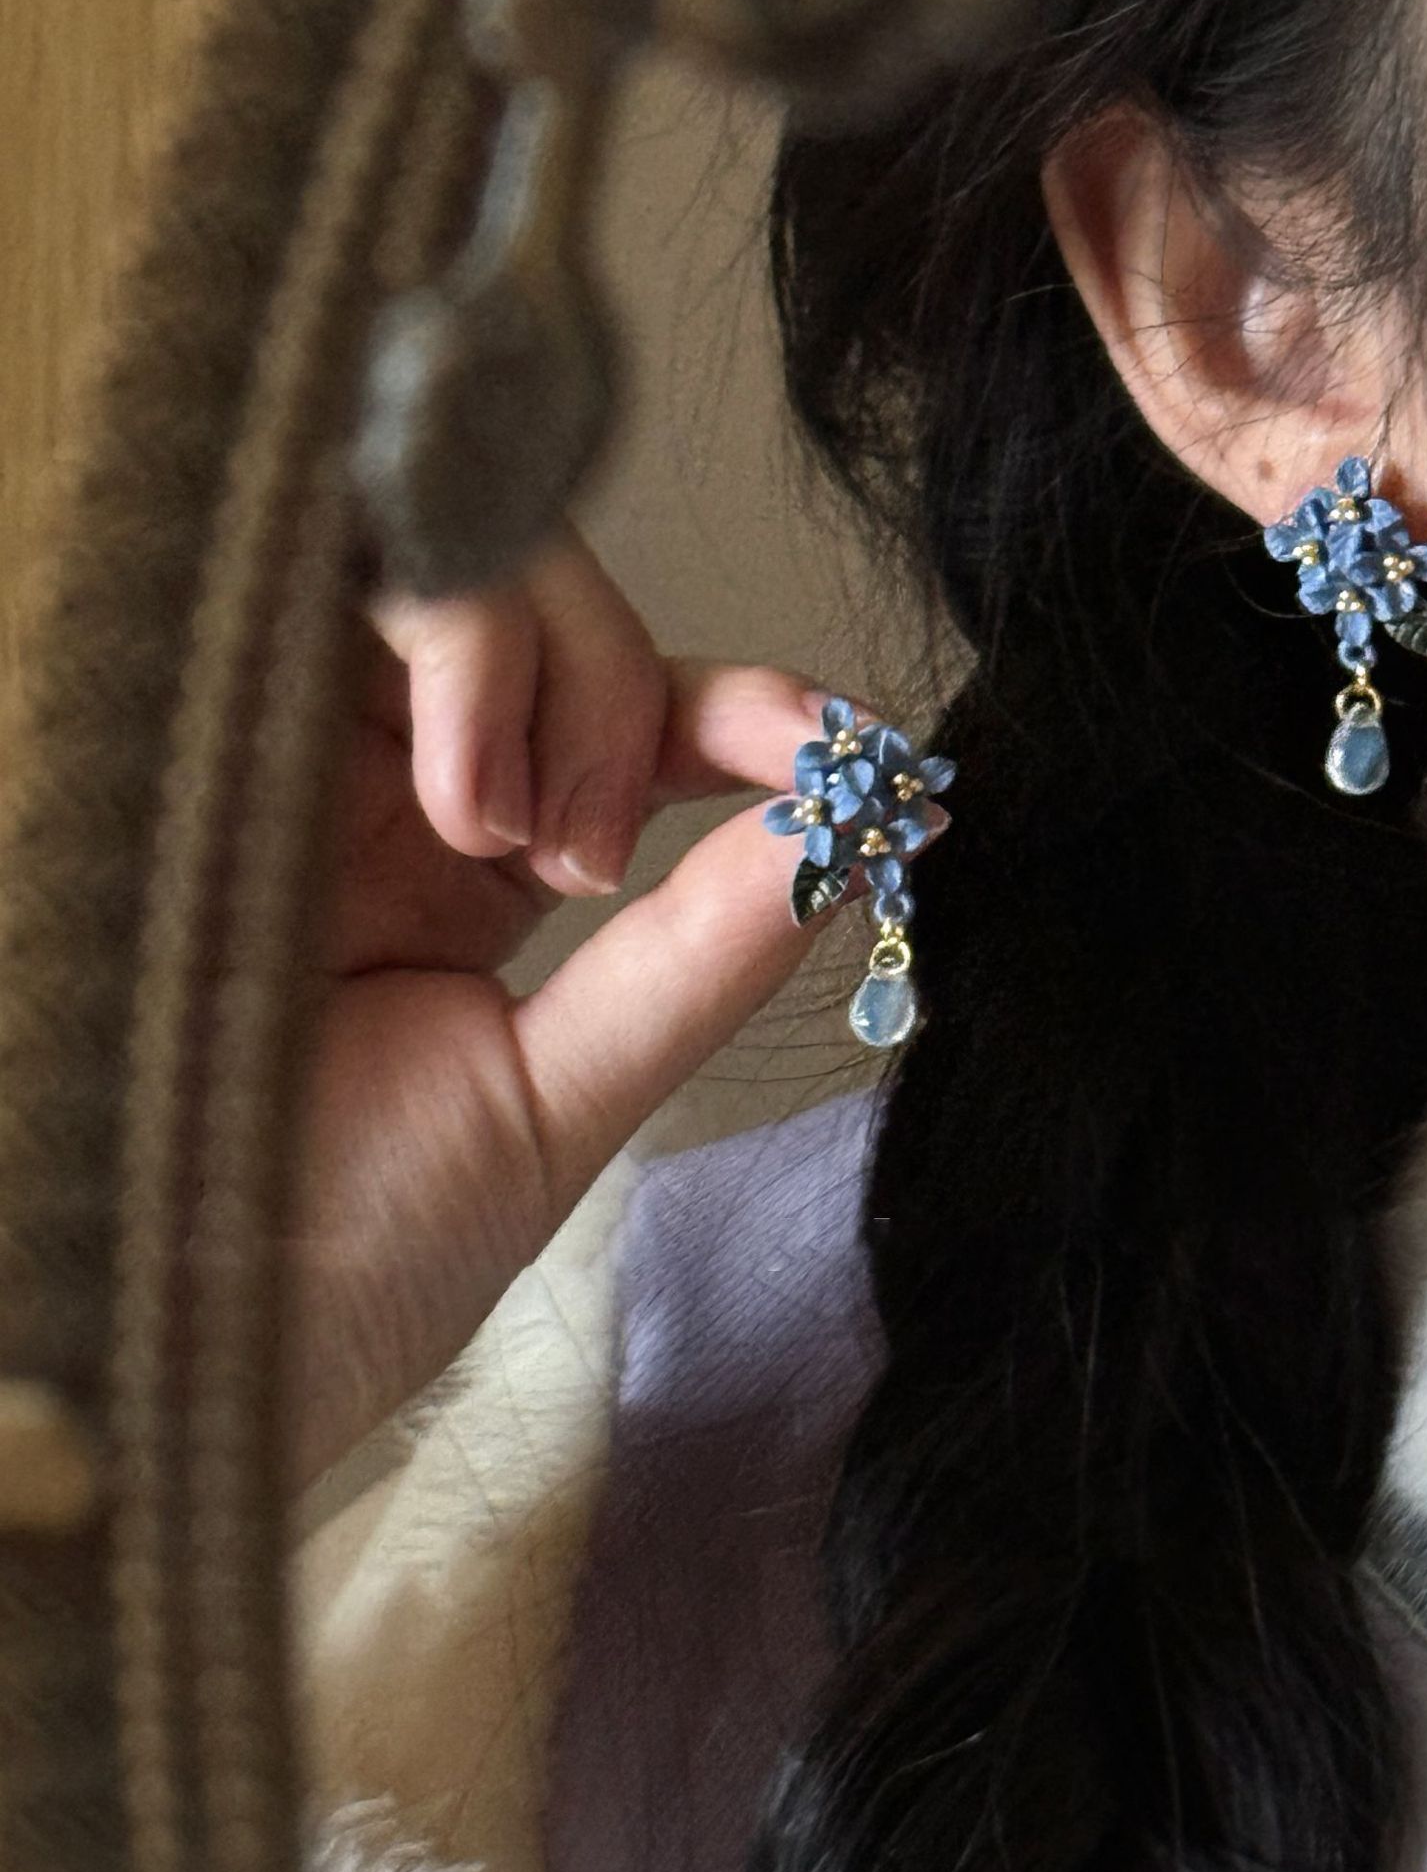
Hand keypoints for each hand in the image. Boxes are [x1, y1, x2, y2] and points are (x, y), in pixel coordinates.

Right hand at [288, 532, 842, 1482]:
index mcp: (479, 864)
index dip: (758, 712)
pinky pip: (364, 566)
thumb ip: (693, 964)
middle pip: (567, 614)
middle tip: (593, 855)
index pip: (643, 723)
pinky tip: (452, 799)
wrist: (126, 1307)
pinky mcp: (208, 693)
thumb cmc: (333, 1249)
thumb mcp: (549, 1104)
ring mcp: (296, 729)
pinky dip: (464, 645)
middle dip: (635, 697)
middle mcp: (392, 780)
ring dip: (548, 672)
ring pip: (475, 563)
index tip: (856, 754)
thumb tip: (844, 839)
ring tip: (504, 842)